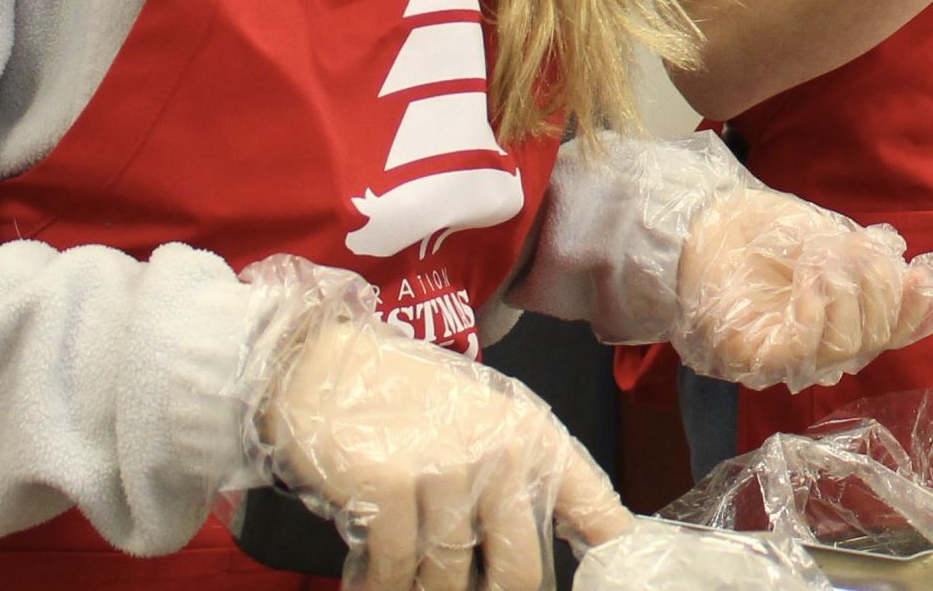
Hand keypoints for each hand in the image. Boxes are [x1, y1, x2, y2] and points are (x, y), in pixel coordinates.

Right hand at [246, 261, 626, 590]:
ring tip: (402, 568)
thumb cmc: (399, 400)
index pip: (594, 508)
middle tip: (463, 585)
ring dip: (421, 588)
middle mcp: (501, 453)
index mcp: (533, 436)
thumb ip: (520, 480)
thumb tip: (556, 545)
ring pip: (450, 581)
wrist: (316, 365)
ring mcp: (448, 471)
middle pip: (520, 574)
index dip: (610, 556)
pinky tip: (369, 578)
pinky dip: (379, 586)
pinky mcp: (395, 490)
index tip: (617, 585)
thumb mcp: (479, 423)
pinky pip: (395, 574)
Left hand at [674, 189, 932, 391]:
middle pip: (872, 339)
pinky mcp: (752, 355)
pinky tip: (812, 281)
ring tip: (828, 260)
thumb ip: (870, 263)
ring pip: (843, 348)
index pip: (892, 331)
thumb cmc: (767, 231)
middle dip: (878, 292)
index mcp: (843, 321)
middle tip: (864, 251)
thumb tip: (917, 278)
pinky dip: (816, 314)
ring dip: (846, 297)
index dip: (916, 310)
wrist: (708, 219)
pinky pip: (800, 350)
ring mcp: (785, 358)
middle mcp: (818, 348)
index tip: (925, 276)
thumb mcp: (831, 240)